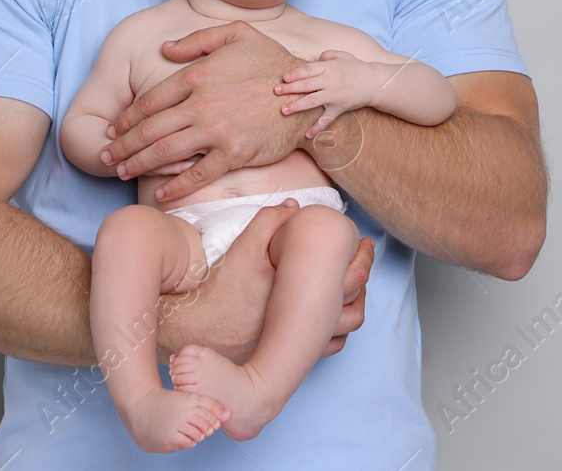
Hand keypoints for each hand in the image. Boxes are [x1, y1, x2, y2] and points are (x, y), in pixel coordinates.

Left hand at [102, 21, 320, 201]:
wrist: (307, 93)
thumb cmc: (272, 61)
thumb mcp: (237, 34)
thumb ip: (197, 39)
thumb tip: (164, 49)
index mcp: (197, 75)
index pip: (150, 101)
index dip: (126, 119)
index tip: (114, 129)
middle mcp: (201, 104)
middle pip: (149, 129)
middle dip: (123, 145)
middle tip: (107, 156)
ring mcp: (217, 130)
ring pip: (165, 152)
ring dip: (137, 164)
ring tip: (121, 172)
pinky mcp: (234, 153)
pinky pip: (197, 175)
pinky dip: (175, 187)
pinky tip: (161, 195)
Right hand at [157, 201, 374, 362]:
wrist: (196, 329)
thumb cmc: (220, 289)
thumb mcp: (243, 249)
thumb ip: (269, 222)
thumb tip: (293, 206)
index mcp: (306, 296)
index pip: (353, 278)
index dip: (363, 258)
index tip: (364, 243)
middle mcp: (309, 325)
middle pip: (357, 304)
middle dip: (365, 277)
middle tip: (365, 257)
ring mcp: (302, 345)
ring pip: (347, 328)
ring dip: (356, 305)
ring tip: (356, 285)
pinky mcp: (291, 356)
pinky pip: (330, 346)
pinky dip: (339, 329)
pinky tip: (332, 311)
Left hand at [276, 50, 375, 137]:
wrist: (374, 83)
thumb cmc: (356, 67)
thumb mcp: (342, 55)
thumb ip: (326, 55)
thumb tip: (314, 60)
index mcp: (329, 68)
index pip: (309, 70)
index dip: (296, 73)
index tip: (285, 77)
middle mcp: (330, 82)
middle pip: (307, 85)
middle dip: (290, 88)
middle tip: (276, 91)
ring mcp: (334, 96)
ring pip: (312, 101)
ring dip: (297, 106)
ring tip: (283, 110)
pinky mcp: (339, 108)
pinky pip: (327, 119)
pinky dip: (317, 128)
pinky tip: (307, 135)